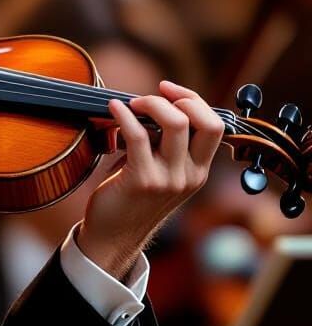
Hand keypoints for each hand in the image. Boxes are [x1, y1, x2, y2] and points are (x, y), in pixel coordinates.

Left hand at [78, 81, 224, 279]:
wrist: (112, 236)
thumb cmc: (129, 198)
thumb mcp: (158, 169)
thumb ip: (162, 144)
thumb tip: (152, 105)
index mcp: (199, 170)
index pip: (213, 124)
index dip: (193, 99)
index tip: (168, 89)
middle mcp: (190, 175)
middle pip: (204, 121)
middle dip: (178, 98)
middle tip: (150, 96)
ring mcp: (168, 179)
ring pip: (175, 124)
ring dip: (150, 104)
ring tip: (130, 103)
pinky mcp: (142, 180)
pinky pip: (137, 136)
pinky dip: (124, 115)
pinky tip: (113, 109)